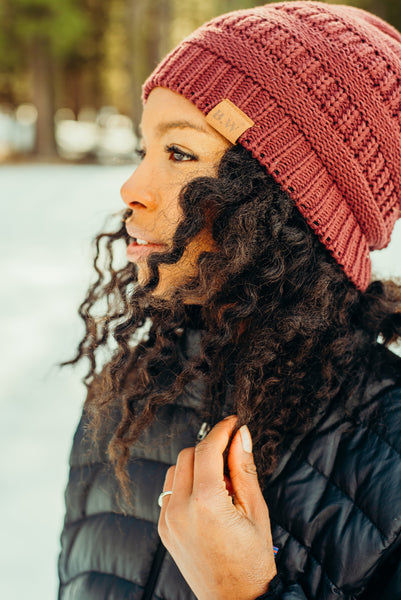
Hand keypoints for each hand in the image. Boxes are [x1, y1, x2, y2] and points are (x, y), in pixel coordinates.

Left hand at [158, 416, 276, 599]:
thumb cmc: (252, 560)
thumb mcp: (256, 511)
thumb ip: (244, 468)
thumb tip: (241, 434)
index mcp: (206, 503)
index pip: (207, 449)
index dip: (221, 430)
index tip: (234, 422)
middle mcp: (180, 509)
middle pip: (188, 455)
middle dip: (210, 450)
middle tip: (232, 462)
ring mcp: (167, 520)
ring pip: (175, 470)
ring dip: (196, 466)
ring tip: (220, 487)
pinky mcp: (163, 529)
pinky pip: (170, 491)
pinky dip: (186, 485)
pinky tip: (206, 501)